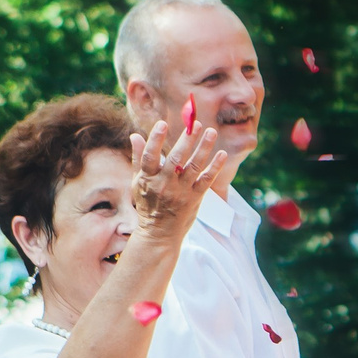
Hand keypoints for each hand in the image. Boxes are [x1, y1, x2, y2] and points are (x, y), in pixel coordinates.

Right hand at [130, 120, 231, 238]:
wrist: (159, 233)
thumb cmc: (148, 204)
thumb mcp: (138, 182)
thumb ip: (139, 158)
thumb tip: (135, 135)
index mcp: (147, 179)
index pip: (150, 156)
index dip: (155, 140)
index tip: (162, 123)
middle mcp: (164, 185)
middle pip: (175, 159)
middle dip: (186, 140)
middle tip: (195, 124)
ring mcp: (180, 192)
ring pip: (194, 167)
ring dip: (204, 148)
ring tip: (211, 131)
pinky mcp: (194, 198)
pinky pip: (206, 180)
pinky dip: (215, 167)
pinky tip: (222, 153)